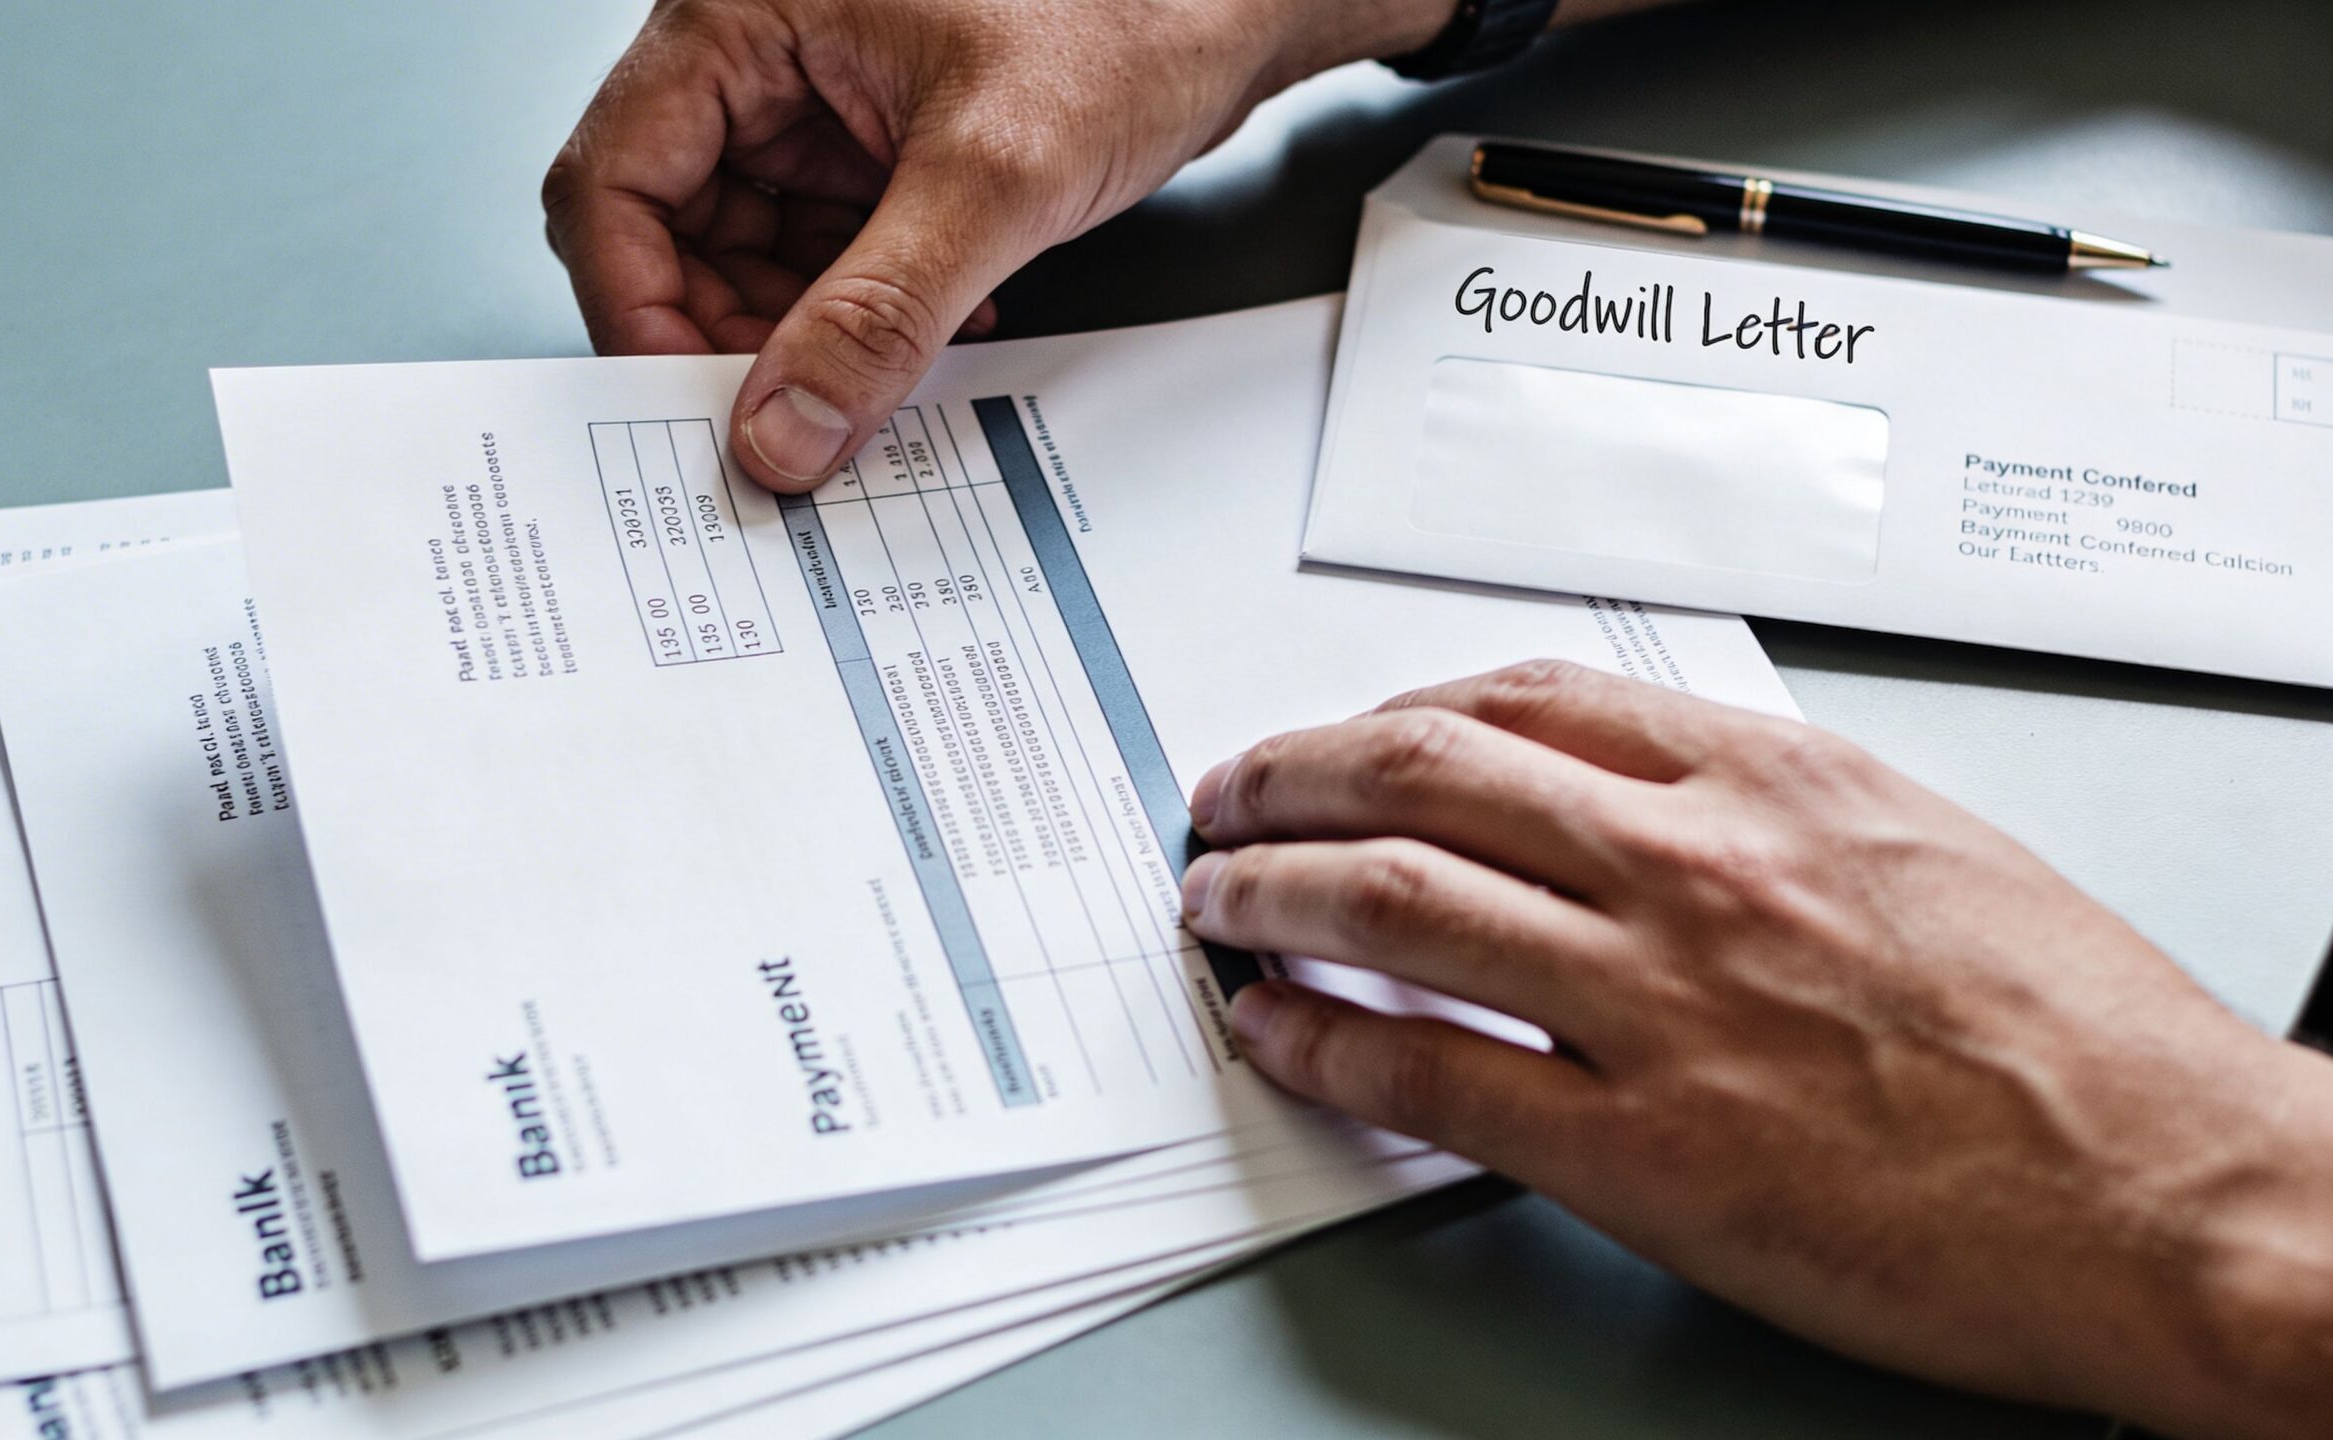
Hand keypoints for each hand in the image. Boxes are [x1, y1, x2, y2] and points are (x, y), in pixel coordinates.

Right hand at [541, 0, 1454, 488]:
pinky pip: (821, 253)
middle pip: (670, 230)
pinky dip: (864, 311)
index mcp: (740, 15)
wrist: (1238, 2)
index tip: (691, 404)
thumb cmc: (1130, 13)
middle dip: (735, 334)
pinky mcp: (870, 146)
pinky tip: (931, 325)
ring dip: (809, 334)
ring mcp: (814, 105)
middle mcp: (760, 54)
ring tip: (884, 370)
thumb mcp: (993, 176)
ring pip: (746, 254)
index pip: (614, 181)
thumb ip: (880, 313)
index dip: (638, 307)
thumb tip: (784, 426)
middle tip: (793, 420)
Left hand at [1181, 660, 2332, 1439]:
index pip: (1519, 699)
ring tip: (1215, 900)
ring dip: (1268, 891)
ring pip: (1392, 902)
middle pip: (1419, 774)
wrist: (2180, 1196)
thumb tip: (1622, 800)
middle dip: (1288, 775)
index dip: (1389, 712)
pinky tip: (1277, 1031)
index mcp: (1766, 779)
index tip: (1338, 735)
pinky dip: (1321, 1042)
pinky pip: (1425, 1073)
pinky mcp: (1644, 1151)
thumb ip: (1758, 808)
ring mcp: (1659, 1004)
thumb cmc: (2079, 1035)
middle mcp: (1693, 866)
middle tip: (1225, 798)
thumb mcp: (1917, 845)